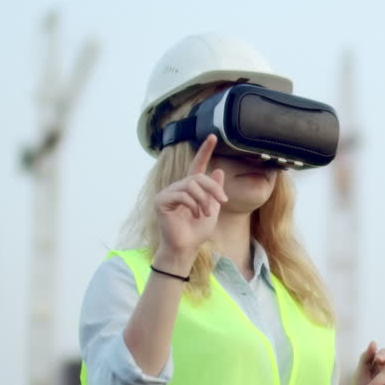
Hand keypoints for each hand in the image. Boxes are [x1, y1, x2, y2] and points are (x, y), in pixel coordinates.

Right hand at [153, 135, 228, 270]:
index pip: (197, 165)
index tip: (213, 136)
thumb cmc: (197, 231)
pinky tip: (194, 215)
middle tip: (222, 201)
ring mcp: (168, 193)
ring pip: (191, 185)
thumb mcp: (212, 209)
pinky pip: (182, 194)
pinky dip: (192, 204)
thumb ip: (214, 191)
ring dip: (203, 199)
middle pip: (198, 176)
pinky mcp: (161, 200)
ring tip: (205, 213)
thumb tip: (218, 170)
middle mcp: (178, 187)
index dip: (205, 151)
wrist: (187, 247)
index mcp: (190, 188)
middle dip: (213, 188)